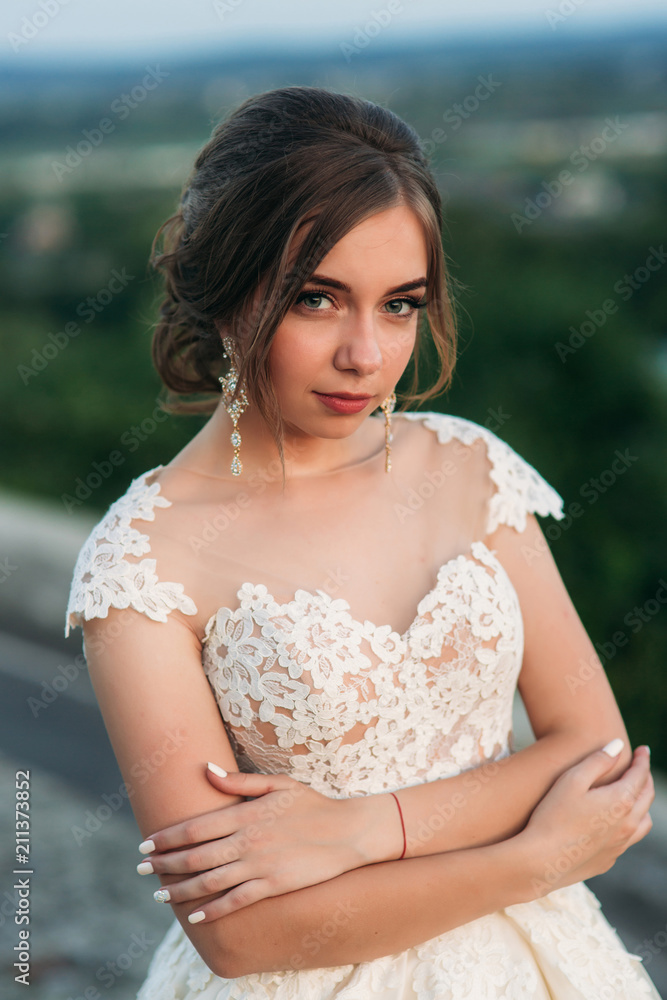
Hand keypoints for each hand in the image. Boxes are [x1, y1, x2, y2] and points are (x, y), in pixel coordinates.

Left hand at [137, 766, 395, 920]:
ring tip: (160, 895)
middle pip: (195, 855)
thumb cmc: (312, 804)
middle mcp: (247, 841)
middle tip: (141, 869)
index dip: (167, 837)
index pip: (195, 827)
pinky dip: (213, 910)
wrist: (348, 831)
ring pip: (210, 881)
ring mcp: (260, 865)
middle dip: (164, 863)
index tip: (146, 844)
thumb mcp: (277, 784)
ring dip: (181, 889)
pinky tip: (196, 915)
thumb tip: (206, 771)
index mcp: (245, 814)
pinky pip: (236, 901)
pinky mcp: (274, 885)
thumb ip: (239, 783)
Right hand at [520, 743, 653, 896]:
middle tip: (640, 767)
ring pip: (644, 821)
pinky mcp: (609, 859)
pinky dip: (631, 824)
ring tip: (634, 795)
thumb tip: (619, 745)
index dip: (642, 760)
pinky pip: (629, 839)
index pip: (640, 775)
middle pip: (647, 797)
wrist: (541, 861)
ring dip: (643, 804)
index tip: (643, 749)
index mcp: (620, 801)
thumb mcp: (572, 780)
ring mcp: (620, 845)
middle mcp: (628, 825)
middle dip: (646, 779)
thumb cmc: (552, 816)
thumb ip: (598, 760)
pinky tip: (616, 822)